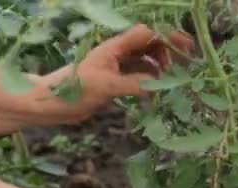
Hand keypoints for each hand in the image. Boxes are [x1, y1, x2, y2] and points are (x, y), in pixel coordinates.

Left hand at [53, 24, 193, 121]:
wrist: (50, 103)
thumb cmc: (73, 89)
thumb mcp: (106, 86)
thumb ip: (134, 83)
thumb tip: (159, 84)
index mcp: (114, 47)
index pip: (146, 34)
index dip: (166, 36)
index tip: (185, 46)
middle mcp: (117, 54)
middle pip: (149, 44)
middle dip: (168, 49)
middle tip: (187, 62)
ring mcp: (117, 67)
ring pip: (145, 60)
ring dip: (161, 66)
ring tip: (172, 78)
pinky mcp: (115, 81)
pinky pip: (139, 76)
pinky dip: (150, 80)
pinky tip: (157, 89)